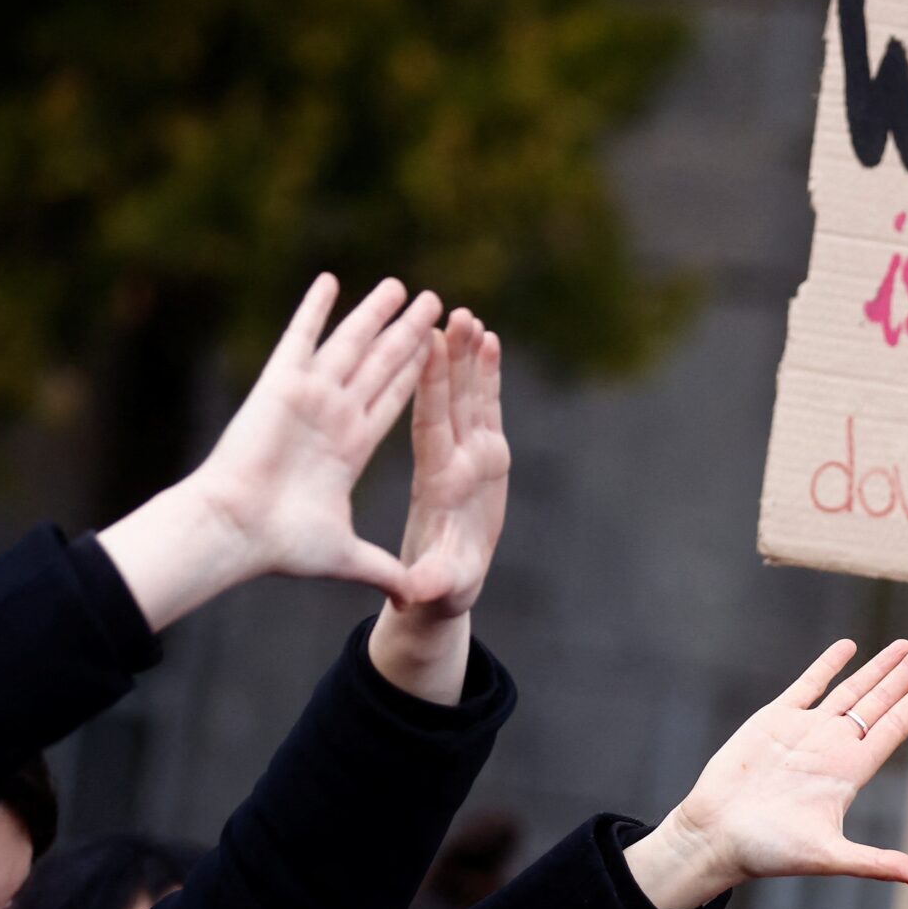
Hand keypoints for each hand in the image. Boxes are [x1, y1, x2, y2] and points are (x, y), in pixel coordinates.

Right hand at [99, 275, 444, 630]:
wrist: (236, 531)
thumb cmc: (282, 545)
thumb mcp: (347, 555)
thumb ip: (383, 568)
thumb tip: (414, 597)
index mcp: (350, 448)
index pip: (394, 402)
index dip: (419, 377)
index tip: (443, 354)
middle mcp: (333, 416)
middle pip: (381, 365)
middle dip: (408, 334)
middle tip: (435, 303)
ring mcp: (310, 397)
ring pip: (351, 344)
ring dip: (375, 314)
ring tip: (403, 287)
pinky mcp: (281, 384)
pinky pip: (302, 336)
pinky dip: (315, 308)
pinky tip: (332, 280)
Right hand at [367, 309, 511, 702]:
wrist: (455, 589)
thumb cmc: (438, 589)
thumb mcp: (434, 588)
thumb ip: (430, 583)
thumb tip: (419, 592)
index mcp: (445, 484)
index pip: (438, 426)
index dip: (437, 386)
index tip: (436, 347)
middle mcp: (465, 464)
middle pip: (462, 403)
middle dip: (462, 361)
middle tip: (463, 315)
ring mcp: (477, 458)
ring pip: (472, 398)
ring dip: (472, 358)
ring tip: (472, 316)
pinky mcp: (483, 456)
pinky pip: (481, 408)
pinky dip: (484, 375)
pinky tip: (487, 339)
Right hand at [623, 637, 907, 908]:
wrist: (713, 835)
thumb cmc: (767, 851)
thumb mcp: (827, 856)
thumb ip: (876, 863)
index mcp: (850, 773)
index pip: (895, 728)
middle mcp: (834, 747)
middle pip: (881, 701)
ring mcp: (806, 731)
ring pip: (852, 689)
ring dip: (879, 666)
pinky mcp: (775, 720)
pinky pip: (808, 685)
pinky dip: (828, 665)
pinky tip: (849, 647)